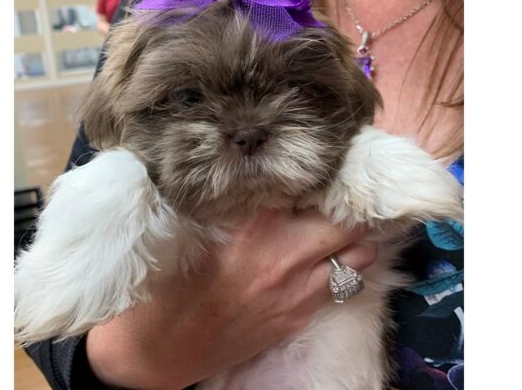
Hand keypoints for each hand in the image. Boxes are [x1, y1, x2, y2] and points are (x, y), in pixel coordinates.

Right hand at [86, 209, 376, 389]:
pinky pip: (340, 287)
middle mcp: (285, 255)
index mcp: (255, 224)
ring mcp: (297, 291)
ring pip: (358, 257)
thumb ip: (237, 203)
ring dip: (353, 241)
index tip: (326, 174)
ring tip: (341, 232)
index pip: (314, 191)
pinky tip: (322, 263)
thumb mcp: (195, 227)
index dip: (325, 180)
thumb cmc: (170, 281)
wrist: (163, 348)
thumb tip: (267, 180)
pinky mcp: (298, 317)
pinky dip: (341, 270)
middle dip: (349, 211)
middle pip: (347, 225)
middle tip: (343, 202)